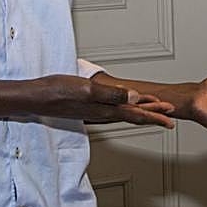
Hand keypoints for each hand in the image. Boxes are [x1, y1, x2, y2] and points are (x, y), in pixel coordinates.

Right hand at [35, 75, 174, 127]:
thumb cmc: (57, 92)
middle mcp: (102, 113)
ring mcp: (95, 111)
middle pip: (133, 115)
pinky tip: (124, 104)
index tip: (171, 117)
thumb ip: (113, 95)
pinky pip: (113, 109)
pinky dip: (125, 107)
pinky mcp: (88, 106)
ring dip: (141, 111)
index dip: (155, 115)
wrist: (35, 97)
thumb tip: (136, 99)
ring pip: (124, 113)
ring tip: (155, 108)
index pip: (136, 114)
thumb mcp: (87, 89)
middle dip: (153, 114)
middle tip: (170, 113)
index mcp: (105, 110)